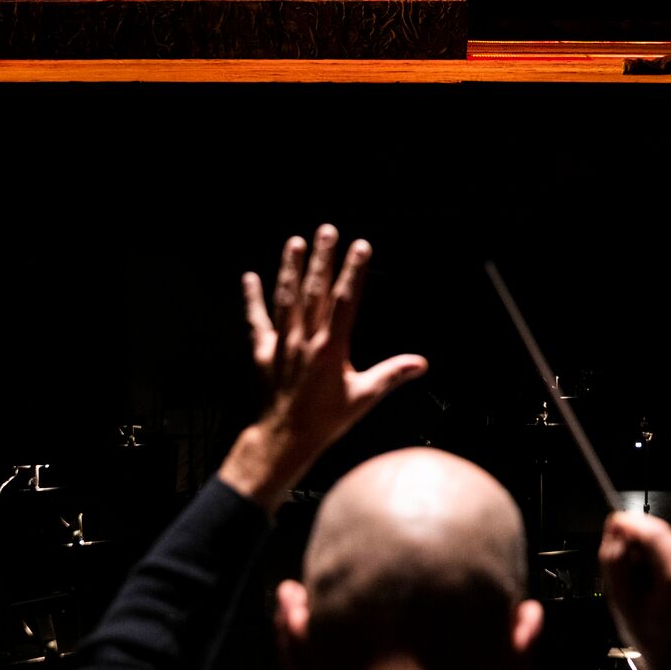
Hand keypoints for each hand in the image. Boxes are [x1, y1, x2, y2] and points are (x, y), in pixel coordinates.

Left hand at [220, 225, 427, 507]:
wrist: (284, 439)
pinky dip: (253, 298)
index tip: (360, 246)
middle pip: (315, 291)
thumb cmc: (325, 420)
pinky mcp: (262, 352)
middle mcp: (305, 340)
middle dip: (323, 258)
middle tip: (327, 230)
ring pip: (286, 299)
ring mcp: (282, 343)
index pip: (346, 301)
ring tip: (295, 242)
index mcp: (331, 348)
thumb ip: (391, 376)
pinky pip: (256, 320)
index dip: (353, 271)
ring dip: (290, 268)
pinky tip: (249, 277)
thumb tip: (421, 363)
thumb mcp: (363, 398)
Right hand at [599, 512, 670, 669]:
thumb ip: (616, 559)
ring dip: (669, 560)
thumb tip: (618, 524)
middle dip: (650, 552)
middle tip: (642, 582)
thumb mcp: (622, 604)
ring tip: (665, 593)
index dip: (632, 528)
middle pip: (668, 538)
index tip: (619, 529)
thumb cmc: (657, 642)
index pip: (653, 532)